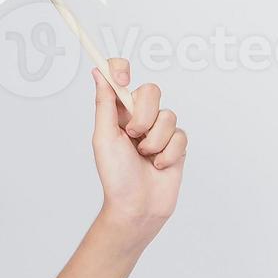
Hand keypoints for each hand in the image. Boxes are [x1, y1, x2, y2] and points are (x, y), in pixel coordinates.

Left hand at [90, 57, 187, 243]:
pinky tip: (158, 166)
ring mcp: (160, 130)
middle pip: (151, 91)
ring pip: (168, 116)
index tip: (123, 79)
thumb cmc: (116, 176)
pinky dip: (168, 153)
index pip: (120, 75)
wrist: (137, 207)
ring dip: (155, 141)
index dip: (121, 69)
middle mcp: (139, 117)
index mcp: (118, 112)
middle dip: (144, 116)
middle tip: (133, 136)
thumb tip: (98, 72)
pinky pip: (180, 135)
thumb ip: (105, 104)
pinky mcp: (177, 145)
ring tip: (145, 158)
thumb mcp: (104, 137)